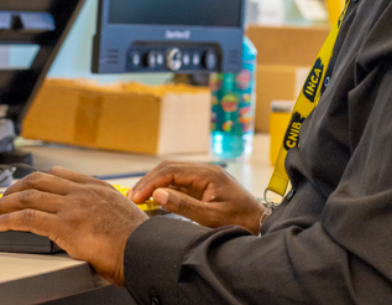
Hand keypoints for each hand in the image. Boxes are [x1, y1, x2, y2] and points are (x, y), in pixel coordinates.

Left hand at [0, 167, 146, 285]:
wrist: (147, 251)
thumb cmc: (139, 241)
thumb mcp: (121, 215)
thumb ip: (102, 211)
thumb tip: (92, 224)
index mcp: (97, 188)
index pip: (59, 174)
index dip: (36, 180)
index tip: (24, 186)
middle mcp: (83, 192)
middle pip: (38, 181)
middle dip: (13, 189)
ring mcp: (73, 206)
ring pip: (28, 197)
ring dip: (2, 203)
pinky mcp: (65, 225)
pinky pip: (28, 218)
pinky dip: (7, 219)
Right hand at [129, 162, 264, 233]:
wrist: (259, 223)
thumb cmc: (239, 221)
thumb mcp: (211, 217)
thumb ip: (184, 205)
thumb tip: (158, 194)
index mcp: (208, 174)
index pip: (171, 171)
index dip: (151, 183)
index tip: (137, 196)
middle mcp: (205, 171)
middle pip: (169, 169)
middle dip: (148, 181)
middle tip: (132, 197)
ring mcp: (204, 177)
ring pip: (172, 174)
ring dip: (155, 184)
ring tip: (138, 198)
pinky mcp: (203, 186)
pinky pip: (179, 183)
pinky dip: (164, 189)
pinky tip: (154, 199)